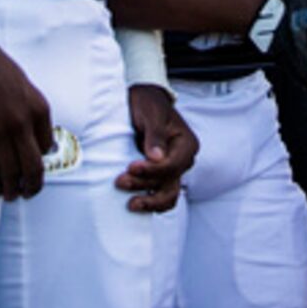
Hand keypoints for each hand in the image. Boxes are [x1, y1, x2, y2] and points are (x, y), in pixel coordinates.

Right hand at [0, 26, 55, 199]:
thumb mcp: (20, 81)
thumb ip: (29, 106)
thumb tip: (35, 132)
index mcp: (37, 107)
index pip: (47, 146)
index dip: (40, 160)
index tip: (33, 166)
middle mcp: (21, 122)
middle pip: (34, 167)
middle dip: (33, 185)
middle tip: (28, 191)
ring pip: (11, 174)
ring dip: (12, 189)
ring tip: (9, 194)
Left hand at [116, 82, 197, 212]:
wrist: (141, 102)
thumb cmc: (148, 104)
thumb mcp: (151, 113)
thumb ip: (155, 134)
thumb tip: (157, 157)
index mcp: (186, 144)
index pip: (172, 165)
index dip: (152, 170)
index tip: (130, 167)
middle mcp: (183, 160)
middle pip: (169, 182)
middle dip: (144, 185)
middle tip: (120, 182)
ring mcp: (173, 171)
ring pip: (167, 195)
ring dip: (149, 202)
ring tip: (130, 204)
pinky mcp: (160, 176)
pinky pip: (160, 195)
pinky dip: (150, 202)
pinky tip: (136, 205)